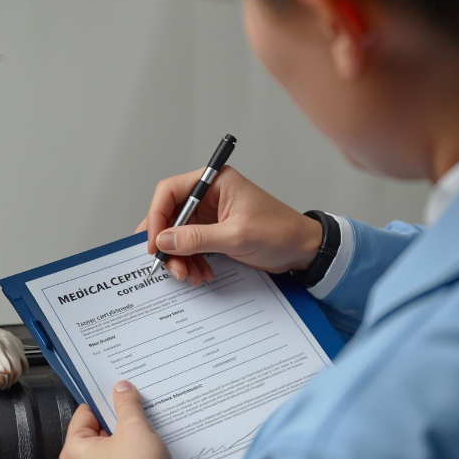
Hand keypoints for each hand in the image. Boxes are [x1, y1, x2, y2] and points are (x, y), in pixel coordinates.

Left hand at [59, 381, 175, 458]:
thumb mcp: (135, 428)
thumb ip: (126, 404)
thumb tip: (121, 390)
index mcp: (74, 452)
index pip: (84, 414)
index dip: (104, 404)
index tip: (118, 399)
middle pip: (94, 436)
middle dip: (116, 426)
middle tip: (134, 421)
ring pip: (105, 458)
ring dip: (122, 448)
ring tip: (142, 443)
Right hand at [136, 166, 322, 284]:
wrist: (303, 249)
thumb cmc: (280, 232)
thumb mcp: (236, 236)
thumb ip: (197, 238)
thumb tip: (164, 241)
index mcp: (214, 182)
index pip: (170, 191)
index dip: (157, 217)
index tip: (155, 243)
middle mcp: (208, 195)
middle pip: (170, 215)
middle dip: (168, 243)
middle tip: (169, 265)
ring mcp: (210, 214)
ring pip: (177, 234)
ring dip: (179, 257)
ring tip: (188, 275)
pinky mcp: (213, 232)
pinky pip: (190, 246)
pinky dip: (190, 261)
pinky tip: (199, 274)